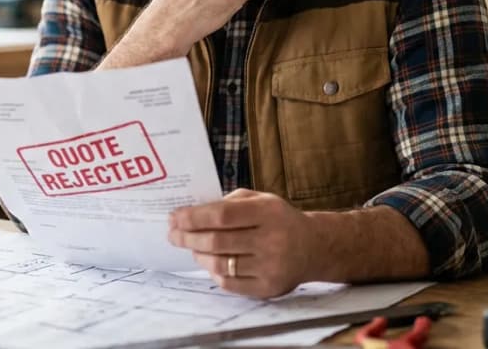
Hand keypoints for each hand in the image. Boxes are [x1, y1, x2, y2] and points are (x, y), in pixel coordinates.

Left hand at [168, 188, 306, 298]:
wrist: (313, 247)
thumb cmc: (279, 219)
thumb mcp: (261, 199)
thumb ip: (231, 202)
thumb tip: (193, 213)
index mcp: (268, 212)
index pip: (221, 215)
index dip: (193, 217)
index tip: (174, 217)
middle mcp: (271, 240)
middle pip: (217, 241)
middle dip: (188, 237)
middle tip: (173, 235)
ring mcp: (270, 267)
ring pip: (221, 264)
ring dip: (199, 255)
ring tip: (192, 248)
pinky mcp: (268, 288)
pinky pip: (230, 284)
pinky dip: (214, 273)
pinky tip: (209, 263)